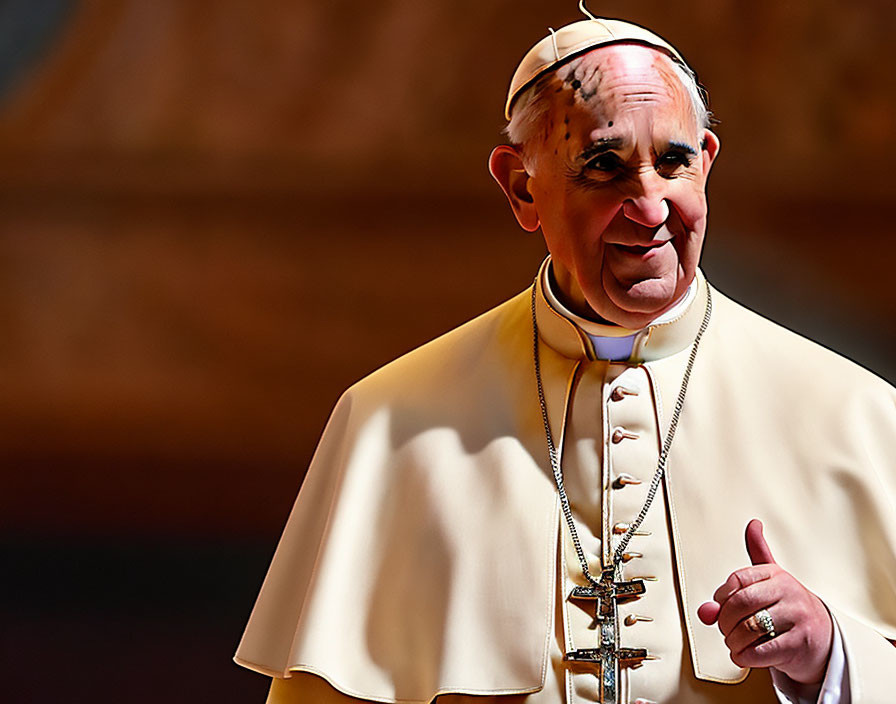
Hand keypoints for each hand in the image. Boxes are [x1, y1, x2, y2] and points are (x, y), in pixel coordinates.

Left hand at [696, 519, 833, 683]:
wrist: (825, 638)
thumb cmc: (788, 611)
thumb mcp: (768, 587)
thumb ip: (736, 588)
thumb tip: (704, 609)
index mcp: (776, 575)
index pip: (738, 578)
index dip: (721, 595)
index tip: (719, 607)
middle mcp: (789, 592)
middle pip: (741, 602)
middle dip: (724, 620)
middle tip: (725, 629)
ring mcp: (797, 617)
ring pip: (748, 628)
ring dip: (733, 640)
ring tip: (734, 643)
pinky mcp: (800, 644)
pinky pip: (761, 651)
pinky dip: (744, 656)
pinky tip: (743, 656)